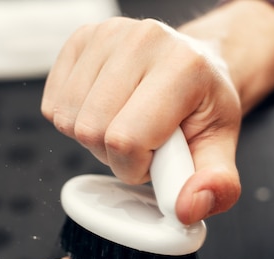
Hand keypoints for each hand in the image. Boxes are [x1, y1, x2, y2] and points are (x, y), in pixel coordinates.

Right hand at [41, 1, 273, 223]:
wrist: (197, 69)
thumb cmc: (203, 109)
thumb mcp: (220, 150)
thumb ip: (216, 186)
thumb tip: (187, 209)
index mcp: (185, 67)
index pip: (126, 139)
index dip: (136, 166)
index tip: (156, 157)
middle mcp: (144, 40)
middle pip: (91, 130)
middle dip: (114, 154)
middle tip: (144, 142)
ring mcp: (108, 34)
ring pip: (68, 119)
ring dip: (94, 138)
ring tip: (127, 124)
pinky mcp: (81, 38)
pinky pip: (53, 104)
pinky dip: (74, 119)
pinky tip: (107, 109)